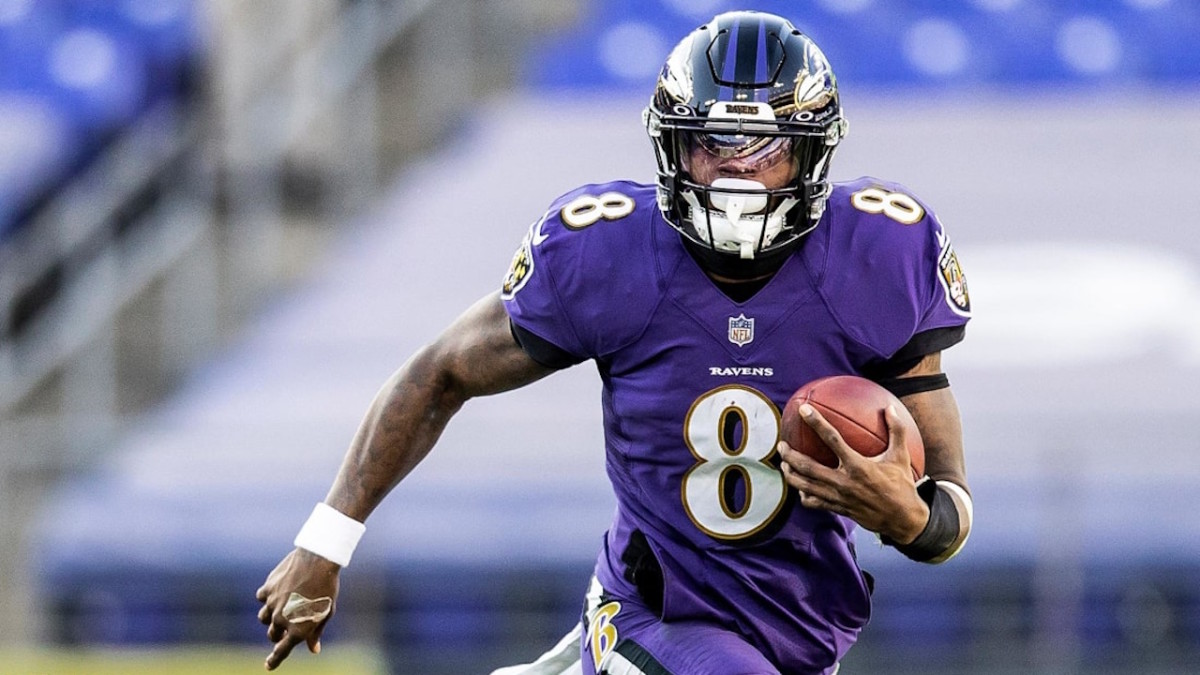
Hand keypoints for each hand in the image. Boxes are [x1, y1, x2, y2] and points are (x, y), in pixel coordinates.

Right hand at [256, 548, 341, 669]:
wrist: (319, 560)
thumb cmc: (327, 587)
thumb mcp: (326, 612)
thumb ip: (316, 632)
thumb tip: (314, 649)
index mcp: (298, 629)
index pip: (281, 651)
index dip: (274, 660)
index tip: (268, 666)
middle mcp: (282, 619)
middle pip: (272, 634)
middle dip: (277, 634)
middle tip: (285, 628)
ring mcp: (273, 603)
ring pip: (263, 618)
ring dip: (270, 617)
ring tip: (280, 609)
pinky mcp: (268, 588)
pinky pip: (262, 597)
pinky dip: (267, 597)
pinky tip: (277, 591)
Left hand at [779, 404, 928, 542]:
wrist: (902, 519)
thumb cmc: (902, 485)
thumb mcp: (901, 456)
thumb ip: (897, 431)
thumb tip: (891, 408)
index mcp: (858, 466)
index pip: (832, 439)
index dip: (817, 423)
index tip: (804, 410)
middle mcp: (844, 481)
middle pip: (808, 467)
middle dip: (790, 455)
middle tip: (781, 444)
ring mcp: (838, 497)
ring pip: (805, 485)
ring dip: (791, 474)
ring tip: (783, 463)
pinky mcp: (838, 508)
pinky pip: (813, 502)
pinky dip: (803, 494)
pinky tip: (800, 486)